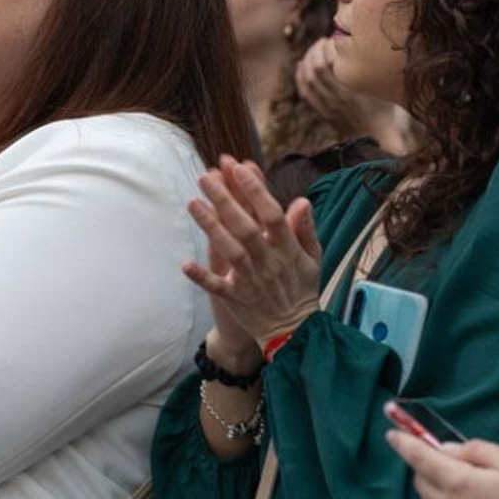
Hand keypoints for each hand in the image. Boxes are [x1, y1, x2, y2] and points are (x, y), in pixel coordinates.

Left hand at [183, 156, 323, 346]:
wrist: (295, 331)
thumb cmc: (302, 287)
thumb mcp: (313, 258)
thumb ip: (305, 229)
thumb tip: (301, 201)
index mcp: (288, 249)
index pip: (272, 214)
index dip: (256, 190)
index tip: (241, 166)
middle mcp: (269, 262)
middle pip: (246, 227)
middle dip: (226, 199)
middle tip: (206, 175)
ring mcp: (252, 281)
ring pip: (230, 251)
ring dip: (211, 228)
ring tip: (193, 203)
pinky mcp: (237, 299)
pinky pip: (218, 288)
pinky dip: (202, 277)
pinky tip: (185, 264)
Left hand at [295, 39, 410, 152]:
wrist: (375, 136)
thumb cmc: (383, 110)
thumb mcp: (383, 89)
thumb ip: (374, 70)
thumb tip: (365, 44)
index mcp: (349, 90)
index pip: (327, 63)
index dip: (327, 48)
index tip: (334, 39)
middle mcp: (335, 98)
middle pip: (314, 68)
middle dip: (316, 50)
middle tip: (323, 41)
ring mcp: (326, 106)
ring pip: (307, 79)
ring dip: (308, 60)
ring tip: (315, 50)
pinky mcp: (322, 111)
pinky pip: (304, 91)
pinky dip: (300, 76)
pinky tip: (302, 65)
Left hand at [388, 432, 498, 498]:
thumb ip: (474, 450)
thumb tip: (445, 450)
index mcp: (458, 482)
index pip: (418, 457)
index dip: (403, 442)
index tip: (392, 433)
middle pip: (420, 481)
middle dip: (429, 467)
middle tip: (454, 465)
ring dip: (434, 494)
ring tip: (462, 492)